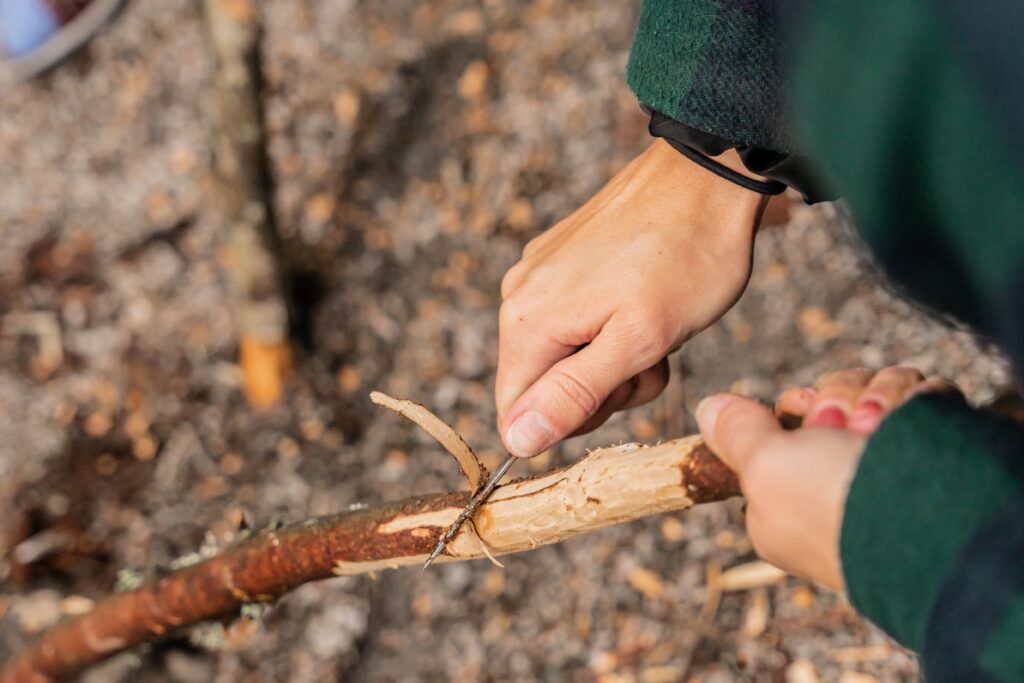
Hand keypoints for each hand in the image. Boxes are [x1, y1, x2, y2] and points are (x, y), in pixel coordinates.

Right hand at [497, 140, 767, 457]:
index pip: (516, 416)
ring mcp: (539, 273)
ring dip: (614, 358)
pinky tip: (647, 300)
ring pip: (565, 356)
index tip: (620, 388)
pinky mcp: (561, 258)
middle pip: (543, 387)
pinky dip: (613, 325)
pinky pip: (575, 319)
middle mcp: (518, 297)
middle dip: (601, 389)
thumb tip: (517, 441)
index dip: (571, 422)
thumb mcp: (637, 342)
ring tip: (658, 326)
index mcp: (527, 322)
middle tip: (651, 355)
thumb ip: (574, 395)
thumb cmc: (685, 260)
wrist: (708, 178)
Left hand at [696, 367, 957, 590]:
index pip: (786, 428)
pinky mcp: (935, 448)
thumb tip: (707, 410)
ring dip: (880, 395)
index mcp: (790, 501)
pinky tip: (913, 417)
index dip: (795, 408)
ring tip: (880, 427)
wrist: (928, 522)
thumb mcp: (764, 469)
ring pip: (877, 390)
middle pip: (833, 399)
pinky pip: (922, 397)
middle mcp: (838, 483)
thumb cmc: (832, 503)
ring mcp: (889, 466)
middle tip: (843, 424)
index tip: (801, 408)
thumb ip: (736, 436)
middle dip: (839, 398)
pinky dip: (919, 400)